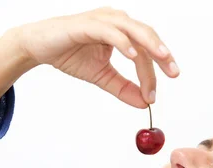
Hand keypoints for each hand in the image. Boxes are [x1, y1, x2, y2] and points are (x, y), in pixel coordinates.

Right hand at [17, 7, 179, 107]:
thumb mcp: (102, 76)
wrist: (39, 47)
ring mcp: (102, 20)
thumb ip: (123, 88)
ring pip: (133, 30)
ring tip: (162, 58)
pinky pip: (109, 31)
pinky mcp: (86, 24)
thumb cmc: (70, 54)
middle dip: (162, 55)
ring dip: (149, 45)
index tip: (155, 95)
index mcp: (122, 32)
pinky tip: (131, 54)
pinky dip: (123, 41)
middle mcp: (116, 21)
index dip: (155, 71)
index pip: (146, 50)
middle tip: (173, 73)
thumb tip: (144, 103)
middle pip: (146, 38)